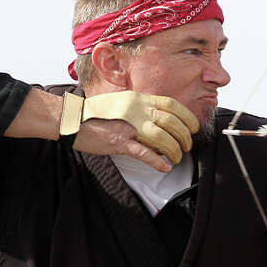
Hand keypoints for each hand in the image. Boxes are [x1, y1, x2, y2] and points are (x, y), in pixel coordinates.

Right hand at [74, 91, 200, 170]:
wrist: (73, 119)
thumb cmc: (97, 113)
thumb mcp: (123, 102)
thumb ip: (141, 107)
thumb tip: (161, 117)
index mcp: (139, 99)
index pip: (172, 105)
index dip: (187, 117)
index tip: (194, 127)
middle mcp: (136, 110)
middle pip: (171, 122)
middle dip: (184, 136)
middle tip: (187, 145)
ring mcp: (128, 126)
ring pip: (161, 138)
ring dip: (173, 150)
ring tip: (176, 157)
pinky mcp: (119, 142)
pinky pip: (143, 153)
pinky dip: (156, 161)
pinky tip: (165, 167)